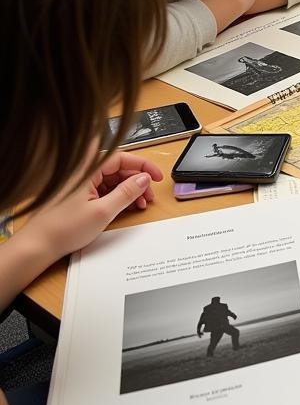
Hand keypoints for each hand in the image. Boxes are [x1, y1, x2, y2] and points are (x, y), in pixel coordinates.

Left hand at [20, 151, 162, 259]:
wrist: (37, 246)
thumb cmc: (63, 229)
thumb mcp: (103, 212)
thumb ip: (126, 192)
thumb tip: (143, 179)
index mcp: (87, 170)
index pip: (122, 158)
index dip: (143, 166)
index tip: (157, 177)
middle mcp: (83, 172)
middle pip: (119, 169)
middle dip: (137, 182)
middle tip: (148, 197)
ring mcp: (81, 183)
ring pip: (113, 180)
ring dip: (129, 191)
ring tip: (139, 205)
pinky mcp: (79, 194)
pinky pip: (104, 189)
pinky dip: (118, 197)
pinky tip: (126, 207)